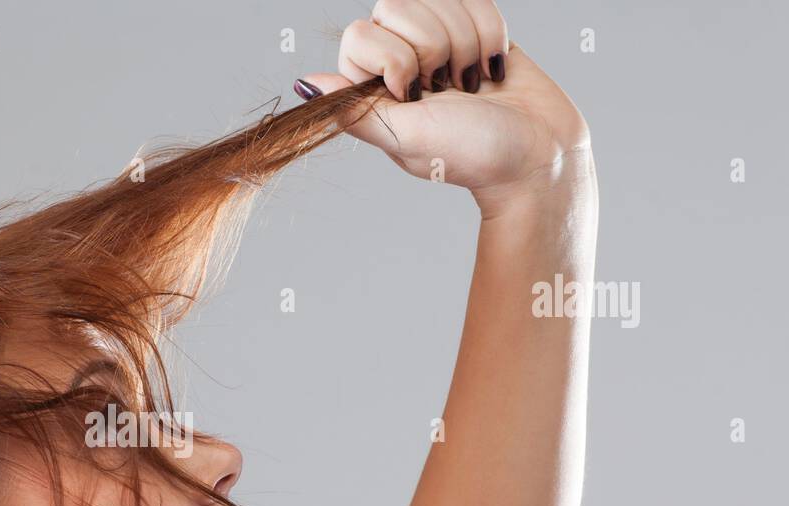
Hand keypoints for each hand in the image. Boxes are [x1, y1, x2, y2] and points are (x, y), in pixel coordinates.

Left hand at [296, 0, 591, 215]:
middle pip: (395, 5)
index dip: (393, 57)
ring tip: (471, 83)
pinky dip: (491, 32)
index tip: (417, 93)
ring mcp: (436, 41)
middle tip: (447, 89)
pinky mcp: (472, 27)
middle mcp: (397, 60)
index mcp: (371, 87)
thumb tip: (303, 87)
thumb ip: (356, 111)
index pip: (360, 34)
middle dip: (433, 46)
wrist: (538, 153)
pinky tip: (493, 68)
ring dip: (466, 40)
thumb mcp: (407, 138)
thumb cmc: (473, 154)